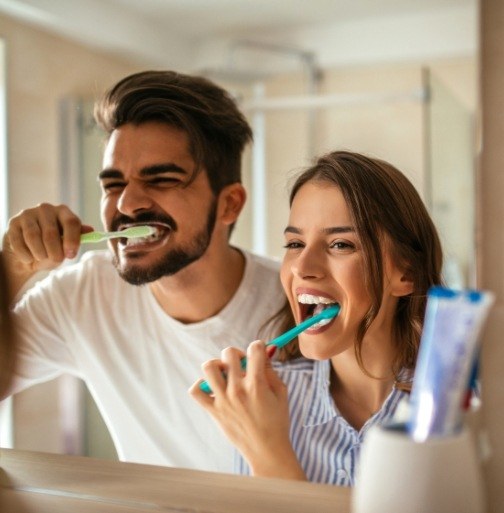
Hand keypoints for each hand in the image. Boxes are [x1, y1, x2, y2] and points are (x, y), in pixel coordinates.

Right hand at [2, 203, 92, 298]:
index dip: (72, 240)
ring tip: (42, 258)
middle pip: (51, 232)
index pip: (71, 222)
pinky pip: (19, 241)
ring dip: (39, 253)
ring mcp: (28, 214)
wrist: (28, 255)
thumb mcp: (67, 245)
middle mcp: (46, 209)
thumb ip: (78, 238)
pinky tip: (29, 258)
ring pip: (33, 236)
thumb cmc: (52, 248)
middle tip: (56, 260)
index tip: (70, 255)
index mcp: (64, 212)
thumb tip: (90, 230)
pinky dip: (25, 254)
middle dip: (54, 251)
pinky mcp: (13, 223)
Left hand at [189, 341, 305, 479]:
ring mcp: (223, 400)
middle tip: (242, 364)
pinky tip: (213, 387)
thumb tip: (264, 350)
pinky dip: (201, 385)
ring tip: (226, 374)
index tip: (259, 351)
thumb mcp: (280, 392)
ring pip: (209, 367)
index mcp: (257, 384)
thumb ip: (271, 369)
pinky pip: (196, 390)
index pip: (254, 349)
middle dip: (238, 353)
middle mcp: (237, 389)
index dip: (258, 346)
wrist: (267, 451)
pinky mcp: (213, 411)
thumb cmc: (277, 421)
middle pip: (229, 353)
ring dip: (218, 365)